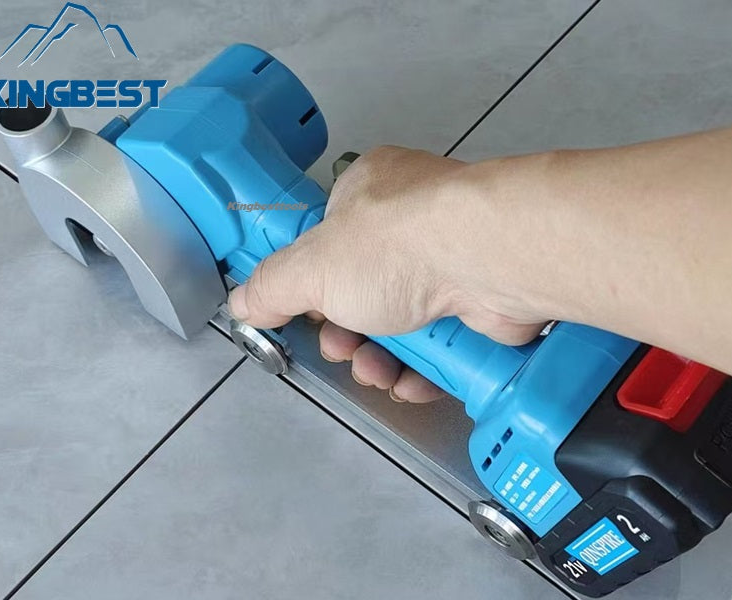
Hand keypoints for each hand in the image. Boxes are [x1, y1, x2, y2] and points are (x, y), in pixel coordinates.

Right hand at [228, 146, 547, 401]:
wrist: (488, 261)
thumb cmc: (394, 247)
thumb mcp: (312, 267)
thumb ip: (273, 288)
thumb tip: (243, 302)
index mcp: (368, 193)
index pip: (329, 240)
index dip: (314, 285)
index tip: (307, 317)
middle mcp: (413, 220)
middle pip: (364, 289)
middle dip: (347, 333)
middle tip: (343, 351)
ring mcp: (453, 260)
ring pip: (403, 322)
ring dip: (381, 359)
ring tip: (377, 373)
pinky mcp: (483, 300)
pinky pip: (442, 341)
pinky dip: (423, 368)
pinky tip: (410, 383)